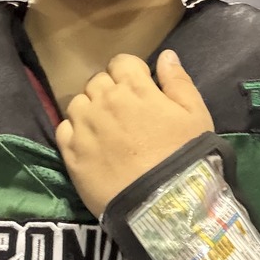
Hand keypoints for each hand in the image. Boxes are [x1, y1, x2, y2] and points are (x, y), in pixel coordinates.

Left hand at [57, 50, 213, 217]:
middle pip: (98, 81)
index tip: (140, 89)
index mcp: (134, 87)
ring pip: (78, 102)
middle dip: (110, 90)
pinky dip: (74, 131)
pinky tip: (90, 144)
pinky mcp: (70, 152)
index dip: (131, 73)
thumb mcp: (195, 115)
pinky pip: (63, 129)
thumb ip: (178, 81)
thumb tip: (165, 55)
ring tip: (106, 129)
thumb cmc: (185, 156)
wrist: (163, 204)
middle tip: (125, 113)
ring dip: (90, 109)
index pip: (121, 62)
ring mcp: (83, 126)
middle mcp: (103, 100)